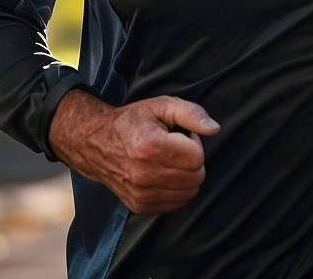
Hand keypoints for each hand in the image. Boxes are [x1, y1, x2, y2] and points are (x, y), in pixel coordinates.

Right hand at [49, 90, 219, 214]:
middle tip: (173, 146)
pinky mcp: (140, 206)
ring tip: (167, 159)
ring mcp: (141, 194)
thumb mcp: (162, 106)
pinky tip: (162, 173)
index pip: (197, 156)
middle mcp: (145, 175)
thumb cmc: (134, 121)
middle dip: (191, 159)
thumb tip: (214, 129)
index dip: (192, 141)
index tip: (177, 134)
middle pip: (196, 177)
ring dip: (184, 175)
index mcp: (151, 147)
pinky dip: (176, 189)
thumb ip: (191, 113)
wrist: (97, 142)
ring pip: (189, 192)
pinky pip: (177, 203)